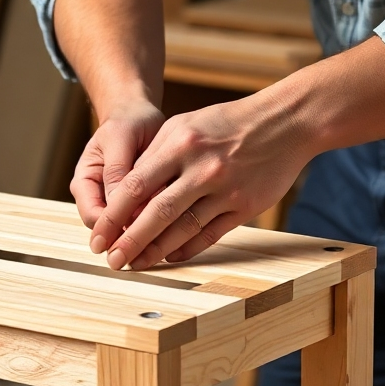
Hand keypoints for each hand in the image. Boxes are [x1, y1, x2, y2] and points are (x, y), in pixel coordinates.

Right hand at [71, 98, 163, 230]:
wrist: (139, 115)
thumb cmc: (127, 121)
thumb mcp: (120, 138)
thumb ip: (117, 171)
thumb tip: (120, 208)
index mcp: (84, 183)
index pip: (93, 217)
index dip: (112, 228)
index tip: (138, 228)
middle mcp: (97, 197)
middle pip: (110, 229)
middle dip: (130, 235)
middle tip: (156, 237)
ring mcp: (116, 201)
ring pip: (128, 227)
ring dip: (145, 229)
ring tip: (169, 227)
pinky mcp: (137, 202)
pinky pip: (144, 218)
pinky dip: (157, 220)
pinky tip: (174, 218)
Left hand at [89, 95, 311, 270]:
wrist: (286, 122)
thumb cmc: (228, 123)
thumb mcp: (184, 125)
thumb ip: (154, 157)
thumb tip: (123, 195)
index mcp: (180, 144)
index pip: (135, 187)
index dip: (113, 217)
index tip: (98, 237)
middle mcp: (202, 168)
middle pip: (156, 214)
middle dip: (129, 242)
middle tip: (112, 261)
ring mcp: (225, 190)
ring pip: (182, 230)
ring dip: (155, 251)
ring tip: (136, 263)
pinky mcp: (245, 207)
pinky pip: (209, 236)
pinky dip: (186, 249)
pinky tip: (169, 257)